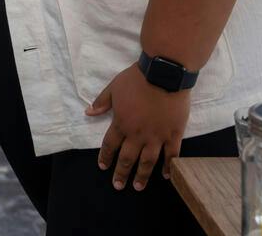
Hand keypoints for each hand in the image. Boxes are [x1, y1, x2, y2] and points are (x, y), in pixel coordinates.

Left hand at [86, 62, 190, 191]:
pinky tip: (166, 176)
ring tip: (138, 187)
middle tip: (118, 185)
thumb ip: (102, 102)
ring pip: (148, 162)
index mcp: (121, 123)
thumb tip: (88, 112)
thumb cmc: (136, 79)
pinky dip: (169, 167)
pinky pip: (171, 155)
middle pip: (127, 158)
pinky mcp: (174, 134)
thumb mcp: (113, 87)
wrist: (163, 74)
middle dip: (121, 173)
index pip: (110, 145)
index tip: (103, 167)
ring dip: (142, 176)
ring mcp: (157, 136)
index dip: (105, 156)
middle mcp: (137, 135)